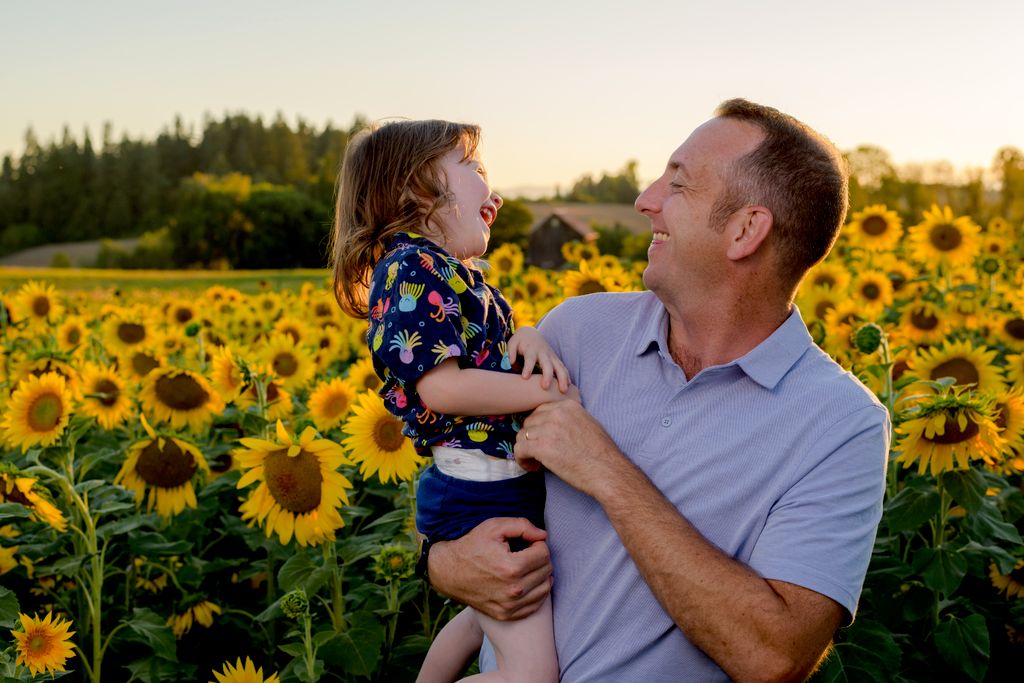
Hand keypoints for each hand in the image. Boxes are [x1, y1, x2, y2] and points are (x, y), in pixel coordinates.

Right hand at [428, 517, 552, 620]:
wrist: (449, 572)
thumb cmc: (472, 546)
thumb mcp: (494, 527)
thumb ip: (522, 526)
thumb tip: (543, 536)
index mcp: (511, 567)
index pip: (544, 554)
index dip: (538, 544)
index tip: (527, 543)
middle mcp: (513, 590)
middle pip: (546, 571)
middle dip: (540, 558)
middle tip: (526, 553)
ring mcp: (510, 606)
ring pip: (544, 588)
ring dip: (540, 575)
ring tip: (527, 566)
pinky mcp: (506, 615)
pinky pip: (535, 605)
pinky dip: (535, 592)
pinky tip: (526, 581)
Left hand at [507, 327, 570, 392]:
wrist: (531, 333)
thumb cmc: (520, 342)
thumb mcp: (512, 344)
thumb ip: (510, 353)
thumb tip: (511, 364)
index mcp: (531, 349)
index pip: (530, 359)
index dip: (528, 368)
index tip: (525, 378)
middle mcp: (543, 353)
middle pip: (547, 364)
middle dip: (547, 375)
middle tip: (545, 387)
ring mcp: (551, 356)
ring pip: (559, 367)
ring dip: (562, 378)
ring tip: (563, 391)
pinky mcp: (556, 360)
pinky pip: (563, 368)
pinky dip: (566, 377)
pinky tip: (568, 387)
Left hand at [515, 400, 622, 498]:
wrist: (607, 471)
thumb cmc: (601, 454)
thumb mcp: (587, 424)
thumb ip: (568, 419)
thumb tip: (549, 426)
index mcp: (568, 406)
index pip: (540, 411)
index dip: (538, 428)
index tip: (544, 440)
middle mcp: (557, 413)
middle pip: (529, 423)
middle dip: (531, 438)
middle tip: (539, 454)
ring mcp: (548, 429)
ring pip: (521, 436)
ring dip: (526, 450)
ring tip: (536, 463)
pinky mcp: (542, 447)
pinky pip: (519, 450)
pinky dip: (522, 460)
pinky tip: (533, 467)